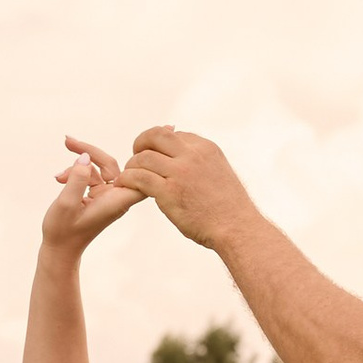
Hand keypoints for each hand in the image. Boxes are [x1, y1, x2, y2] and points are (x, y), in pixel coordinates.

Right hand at [40, 133, 144, 253]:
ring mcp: (107, 195)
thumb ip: (78, 178)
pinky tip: (59, 178)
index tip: (170, 130)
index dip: (154, 153)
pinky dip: (75, 173)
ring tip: (57, 175)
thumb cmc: (62, 231)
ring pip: (98, 168)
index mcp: (117, 200)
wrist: (58, 250)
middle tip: (68, 141)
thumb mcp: (66, 204)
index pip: (142, 174)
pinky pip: (90, 175)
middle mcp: (116, 196)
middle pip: (111, 164)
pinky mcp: (97, 194)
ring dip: (77, 164)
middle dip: (89, 152)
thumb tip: (86, 157)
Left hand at [118, 125, 252, 249]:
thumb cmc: (229, 208)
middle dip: (141, 143)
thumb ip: (201, 162)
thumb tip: (184, 159)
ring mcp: (180, 172)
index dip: (160, 144)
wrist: (237, 228)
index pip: (174, 134)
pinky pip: (139, 177)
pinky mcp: (168, 192)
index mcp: (206, 148)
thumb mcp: (219, 172)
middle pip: (155, 136)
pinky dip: (127, 179)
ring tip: (129, 176)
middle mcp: (192, 155)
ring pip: (143, 157)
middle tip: (135, 156)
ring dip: (132, 165)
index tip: (154, 155)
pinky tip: (125, 185)